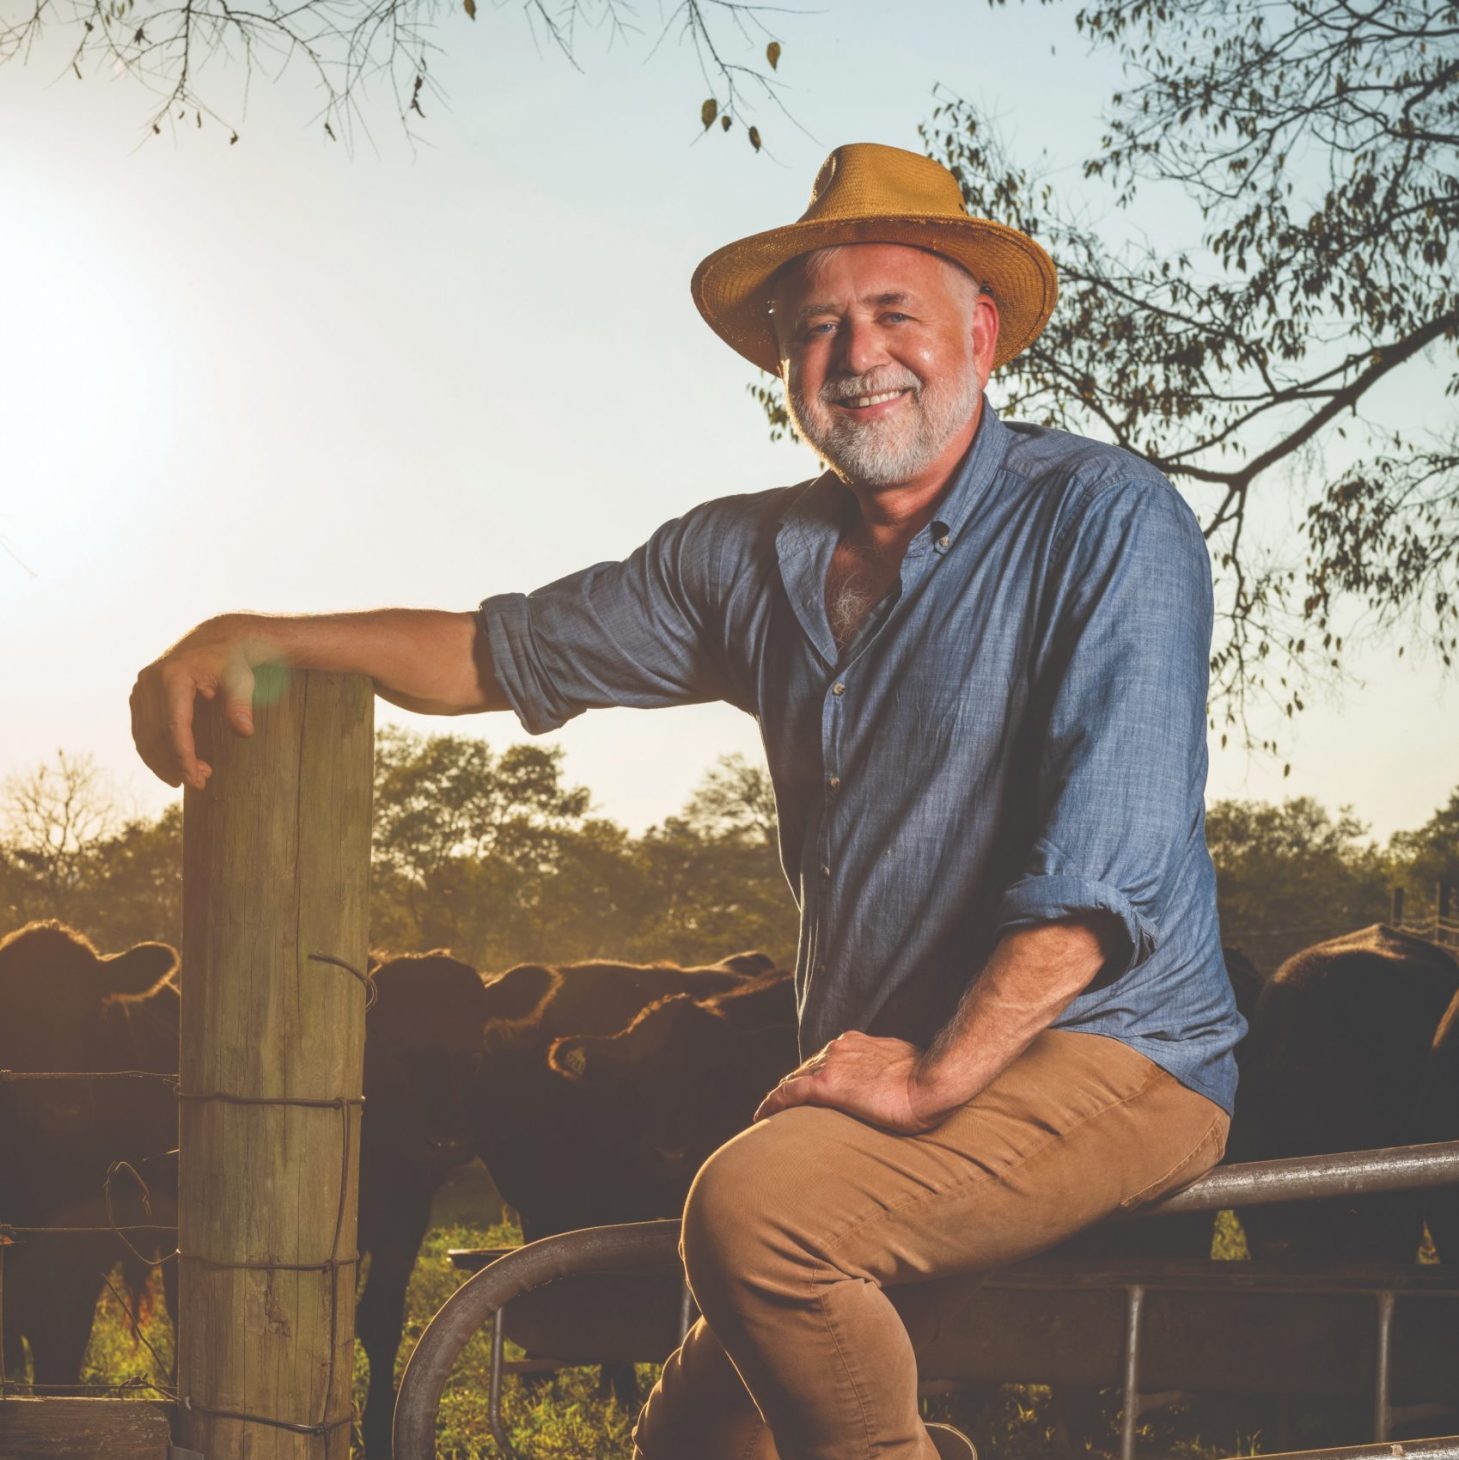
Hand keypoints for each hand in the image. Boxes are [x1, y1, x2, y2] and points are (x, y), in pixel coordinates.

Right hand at [130, 617, 265, 789]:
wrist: (217, 640)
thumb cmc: (233, 662)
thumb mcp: (242, 680)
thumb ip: (241, 705)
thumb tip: (245, 732)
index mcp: (173, 676)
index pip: (175, 727)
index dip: (183, 757)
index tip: (196, 780)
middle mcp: (150, 680)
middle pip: (156, 735)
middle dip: (175, 763)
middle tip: (200, 782)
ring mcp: (141, 687)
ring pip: (143, 736)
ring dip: (162, 762)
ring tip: (189, 778)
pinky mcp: (139, 694)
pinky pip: (141, 729)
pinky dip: (154, 750)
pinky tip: (172, 765)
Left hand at [752, 1030, 960, 1132]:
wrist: (932, 1084)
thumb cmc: (927, 1082)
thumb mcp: (905, 1066)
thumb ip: (887, 1070)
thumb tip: (890, 1083)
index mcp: (857, 1043)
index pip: (824, 1060)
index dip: (810, 1076)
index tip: (804, 1090)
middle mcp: (839, 1048)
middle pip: (805, 1068)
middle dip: (793, 1087)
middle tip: (781, 1109)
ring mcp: (831, 1063)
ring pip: (793, 1080)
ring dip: (782, 1098)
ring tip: (770, 1116)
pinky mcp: (826, 1084)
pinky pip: (787, 1093)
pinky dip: (771, 1103)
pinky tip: (760, 1116)